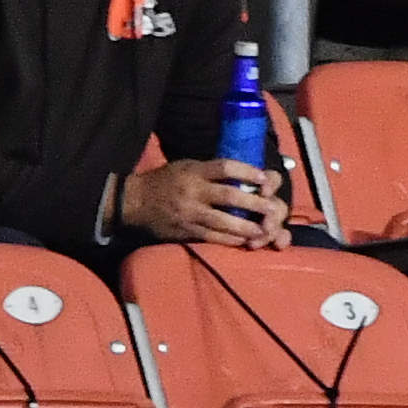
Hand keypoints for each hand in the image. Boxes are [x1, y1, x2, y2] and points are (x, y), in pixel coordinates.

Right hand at [117, 156, 280, 247]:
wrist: (133, 202)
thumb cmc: (165, 181)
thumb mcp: (186, 167)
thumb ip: (211, 171)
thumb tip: (245, 176)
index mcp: (194, 171)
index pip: (225, 168)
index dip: (248, 172)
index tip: (265, 178)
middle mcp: (192, 191)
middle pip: (229, 196)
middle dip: (254, 203)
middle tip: (273, 208)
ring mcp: (189, 213)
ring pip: (223, 221)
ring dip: (247, 227)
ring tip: (265, 230)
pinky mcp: (185, 230)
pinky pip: (212, 237)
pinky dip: (231, 239)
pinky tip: (245, 241)